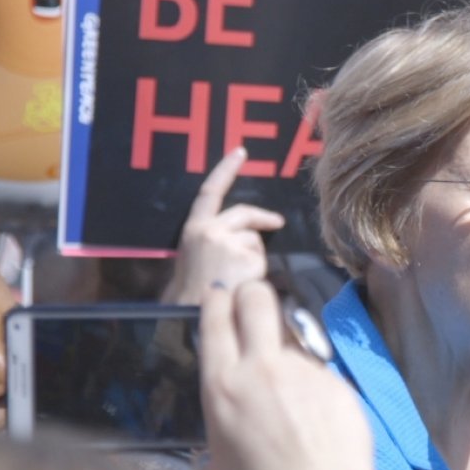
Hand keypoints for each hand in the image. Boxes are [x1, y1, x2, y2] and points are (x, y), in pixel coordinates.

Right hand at [162, 147, 283, 303]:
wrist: (192, 317)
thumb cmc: (192, 296)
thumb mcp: (193, 261)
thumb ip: (213, 243)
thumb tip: (241, 239)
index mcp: (192, 230)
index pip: (210, 192)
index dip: (225, 170)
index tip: (240, 152)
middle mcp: (209, 230)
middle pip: (243, 214)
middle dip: (262, 217)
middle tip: (278, 222)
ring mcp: (228, 242)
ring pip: (254, 240)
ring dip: (253, 256)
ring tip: (238, 280)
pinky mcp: (246, 256)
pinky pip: (261, 259)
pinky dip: (258, 270)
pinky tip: (244, 285)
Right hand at [196, 279, 374, 469]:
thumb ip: (210, 458)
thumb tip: (213, 460)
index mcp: (223, 386)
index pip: (216, 320)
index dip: (217, 298)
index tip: (220, 293)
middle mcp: (262, 367)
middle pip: (257, 299)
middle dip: (253, 292)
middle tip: (253, 301)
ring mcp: (304, 369)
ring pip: (292, 339)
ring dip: (286, 354)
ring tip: (292, 393)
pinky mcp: (337, 379)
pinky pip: (320, 372)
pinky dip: (315, 387)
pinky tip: (318, 417)